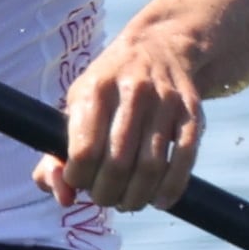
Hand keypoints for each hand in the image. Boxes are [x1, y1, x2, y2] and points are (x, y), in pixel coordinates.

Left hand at [33, 24, 202, 212]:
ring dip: (137, 197)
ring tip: (128, 202)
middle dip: (107, 194)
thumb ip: (56, 154)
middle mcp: (132, 92)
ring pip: (151, 167)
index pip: (84, 151)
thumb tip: (61, 196)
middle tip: (104, 198)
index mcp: (96, 89)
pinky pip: (184, 160)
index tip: (79, 182)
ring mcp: (165, 102)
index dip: (79, 179)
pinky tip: (159, 200)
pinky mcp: (192, 113)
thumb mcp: (75, 105)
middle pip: (118, 164)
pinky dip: (171, 189)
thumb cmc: (108, 87)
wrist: (159, 47)